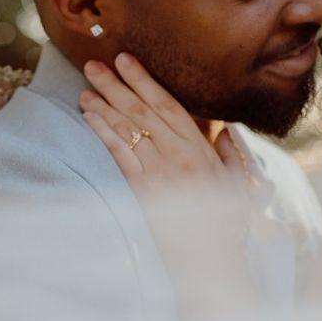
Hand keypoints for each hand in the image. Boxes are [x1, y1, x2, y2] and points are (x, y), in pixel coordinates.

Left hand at [78, 53, 250, 242]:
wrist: (210, 260)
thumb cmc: (227, 224)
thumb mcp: (237, 182)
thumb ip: (230, 153)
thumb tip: (225, 129)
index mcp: (200, 148)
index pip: (168, 105)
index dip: (144, 80)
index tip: (125, 60)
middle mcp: (178, 155)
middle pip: (142, 111)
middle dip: (117, 86)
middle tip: (93, 65)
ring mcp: (158, 171)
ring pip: (127, 130)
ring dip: (104, 107)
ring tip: (85, 89)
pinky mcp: (142, 190)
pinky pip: (120, 154)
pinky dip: (104, 133)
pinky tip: (90, 118)